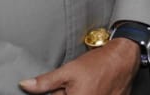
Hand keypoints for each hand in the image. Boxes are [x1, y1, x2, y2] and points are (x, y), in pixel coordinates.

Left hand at [19, 37, 138, 94]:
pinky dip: (90, 93)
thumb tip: (25, 85)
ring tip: (83, 84)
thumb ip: (45, 82)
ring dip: (77, 92)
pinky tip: (91, 87)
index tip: (60, 88)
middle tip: (72, 84)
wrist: (124, 57)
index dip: (56, 93)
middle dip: (64, 94)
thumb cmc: (99, 63)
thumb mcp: (68, 70)